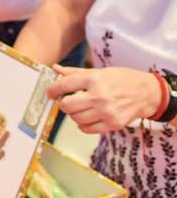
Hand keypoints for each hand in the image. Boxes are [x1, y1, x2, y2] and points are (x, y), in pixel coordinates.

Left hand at [47, 65, 162, 133]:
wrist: (147, 93)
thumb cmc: (121, 79)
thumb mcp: (99, 71)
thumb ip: (74, 72)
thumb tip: (54, 69)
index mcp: (94, 79)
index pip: (64, 85)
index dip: (52, 89)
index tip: (50, 92)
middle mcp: (99, 96)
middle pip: (67, 105)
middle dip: (63, 104)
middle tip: (67, 101)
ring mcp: (106, 112)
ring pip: (76, 118)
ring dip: (73, 114)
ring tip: (79, 108)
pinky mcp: (113, 124)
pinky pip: (87, 129)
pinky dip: (82, 125)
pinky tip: (87, 117)